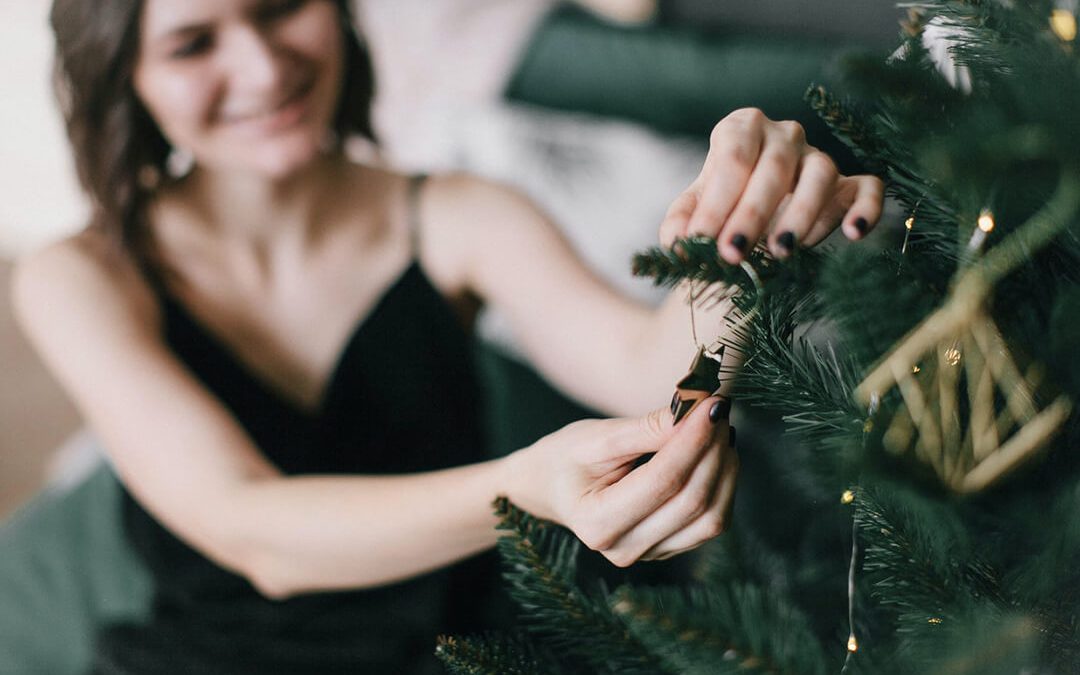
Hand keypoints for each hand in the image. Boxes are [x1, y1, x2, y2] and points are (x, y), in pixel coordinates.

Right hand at [503, 396, 737, 566]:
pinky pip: (710, 524)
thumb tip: (696, 412)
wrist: (550, 487)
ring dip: (725, 470)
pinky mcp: (669, 549)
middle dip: (713, 451)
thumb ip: (648, 428)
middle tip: (718, 410)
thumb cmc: (566, 458)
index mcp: (597, 521)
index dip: (693, 441)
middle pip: (692, 501)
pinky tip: (717, 455)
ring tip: (720, 431)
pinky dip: (722, 486)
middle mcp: (624, 549)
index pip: (663, 481)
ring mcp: (650, 555)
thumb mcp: (597, 436)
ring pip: (710, 518)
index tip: (710, 404)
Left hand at [659, 108, 884, 262]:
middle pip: (774, 168)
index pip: (732, 159)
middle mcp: (784, 135)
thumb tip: (678, 243)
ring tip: (781, 251)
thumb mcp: (692, 212)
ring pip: (822, 174)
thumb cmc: (719, 207)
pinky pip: (868, 187)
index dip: (716, 202)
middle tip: (734, 254)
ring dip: (803, 214)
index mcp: (741, 129)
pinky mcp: (849, 182)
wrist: (750, 217)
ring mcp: (819, 157)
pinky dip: (866, 208)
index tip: (700, 241)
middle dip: (752, 215)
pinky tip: (853, 233)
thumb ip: (680, 224)